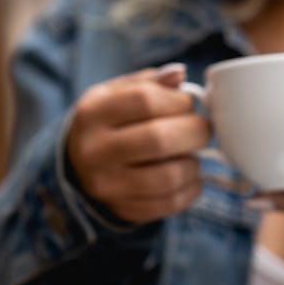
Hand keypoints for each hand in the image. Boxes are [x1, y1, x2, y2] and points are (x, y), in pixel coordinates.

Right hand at [66, 64, 210, 223]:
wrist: (81, 166)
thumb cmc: (112, 122)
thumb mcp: (119, 94)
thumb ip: (151, 82)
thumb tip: (179, 74)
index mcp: (93, 113)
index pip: (146, 100)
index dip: (180, 100)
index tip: (188, 104)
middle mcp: (95, 150)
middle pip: (159, 139)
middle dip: (196, 132)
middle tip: (203, 129)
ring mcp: (108, 185)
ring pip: (169, 176)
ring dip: (194, 163)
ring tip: (192, 154)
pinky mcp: (124, 210)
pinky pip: (171, 203)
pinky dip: (192, 189)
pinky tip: (190, 176)